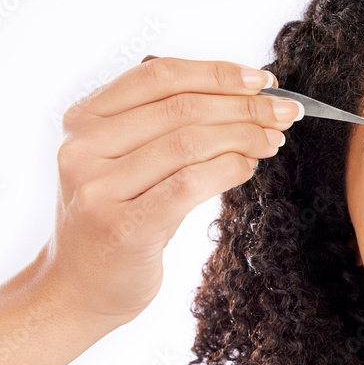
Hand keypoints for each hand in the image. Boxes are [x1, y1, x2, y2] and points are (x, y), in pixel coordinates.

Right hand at [39, 57, 301, 324]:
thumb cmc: (117, 222)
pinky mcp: (123, 227)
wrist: (77, 290)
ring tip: (273, 140)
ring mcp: (99, 189)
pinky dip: (229, 170)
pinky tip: (248, 168)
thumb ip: (168, 130)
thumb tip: (248, 102)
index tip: (263, 80)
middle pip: (181, 108)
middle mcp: (83, 148)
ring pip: (189, 143)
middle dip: (244, 106)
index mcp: (84, 120)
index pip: (159, 76)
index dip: (217, 73)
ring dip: (244, 136)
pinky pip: (189, 184)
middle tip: (285, 112)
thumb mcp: (129, 165)